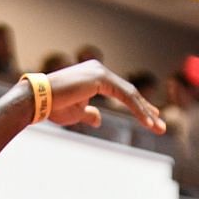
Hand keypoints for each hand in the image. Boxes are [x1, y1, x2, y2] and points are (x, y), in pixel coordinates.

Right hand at [39, 61, 163, 132]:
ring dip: (146, 113)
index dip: (138, 106)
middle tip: (160, 126)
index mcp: (95, 76)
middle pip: (129, 92)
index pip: (122, 91)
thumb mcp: (77, 113)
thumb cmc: (53, 106)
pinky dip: (138, 110)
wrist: (38, 100)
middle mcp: (99, 70)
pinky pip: (125, 96)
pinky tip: (147, 123)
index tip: (151, 118)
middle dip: (146, 110)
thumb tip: (99, 119)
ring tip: (158, 128)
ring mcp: (101, 72)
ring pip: (130, 95)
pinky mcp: (100, 79)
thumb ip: (90, 113)